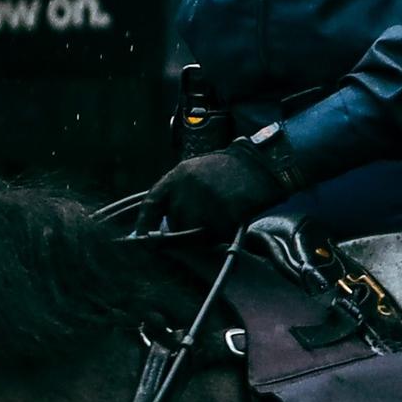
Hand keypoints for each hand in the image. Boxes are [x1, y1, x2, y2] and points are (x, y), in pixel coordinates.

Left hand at [156, 133, 300, 237]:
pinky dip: (223, 232)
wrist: (259, 165)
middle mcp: (188, 187)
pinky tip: (232, 218)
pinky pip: (216, 234)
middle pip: (175, 222)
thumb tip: (164, 225)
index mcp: (178, 175)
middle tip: (205, 220)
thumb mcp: (196, 173)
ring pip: (195, 231)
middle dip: (186, 227)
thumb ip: (178, 194)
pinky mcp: (224, 212)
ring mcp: (205, 200)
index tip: (142, 236)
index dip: (145, 221)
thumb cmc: (228, 171)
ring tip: (220, 217)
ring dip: (205, 232)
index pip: (152, 202)